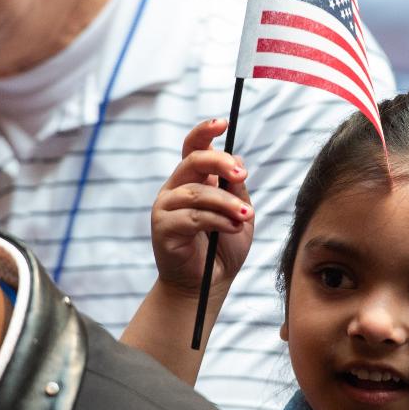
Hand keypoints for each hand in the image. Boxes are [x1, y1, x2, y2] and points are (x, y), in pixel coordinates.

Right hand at [151, 119, 253, 297]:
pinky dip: (218, 220)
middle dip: (220, 162)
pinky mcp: (162, 228)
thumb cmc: (222, 249)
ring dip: (227, 203)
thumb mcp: (239, 213)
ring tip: (246, 215)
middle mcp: (175, 189)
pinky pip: (193, 216)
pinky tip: (233, 227)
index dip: (205, 132)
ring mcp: (165, 207)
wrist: (207, 286)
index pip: (193, 147)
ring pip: (197, 192)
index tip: (223, 123)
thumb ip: (237, 189)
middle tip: (242, 175)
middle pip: (193, 161)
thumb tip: (237, 160)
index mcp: (193, 180)